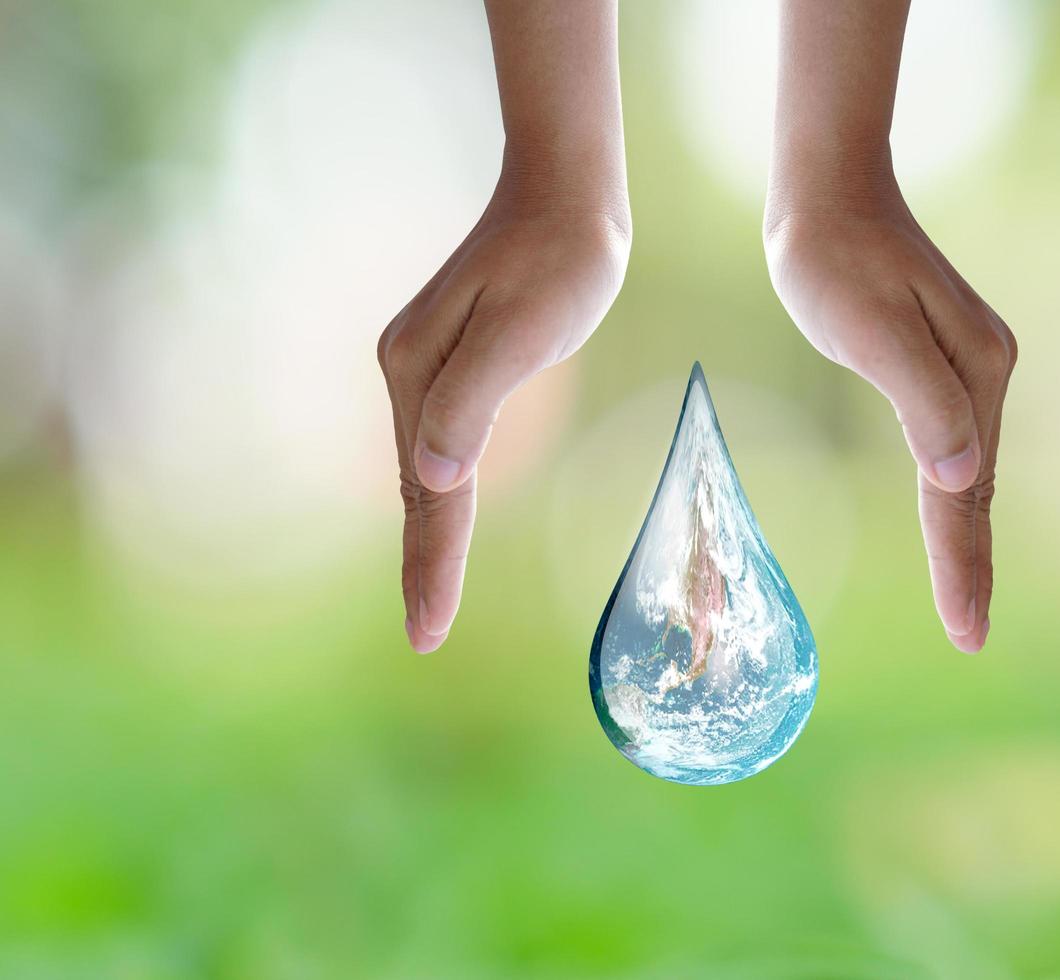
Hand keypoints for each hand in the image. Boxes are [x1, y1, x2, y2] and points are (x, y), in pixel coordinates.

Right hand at [378, 187, 629, 651]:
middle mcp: (407, 374)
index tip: (429, 632)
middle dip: (424, 566)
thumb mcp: (522, 330)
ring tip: (430, 600)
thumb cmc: (558, 262)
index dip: (433, 566)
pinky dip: (442, 496)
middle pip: (418, 491)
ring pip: (425, 474)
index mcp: (418, 373)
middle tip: (426, 636)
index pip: (431, 494)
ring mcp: (425, 369)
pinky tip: (444, 519)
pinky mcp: (451, 364)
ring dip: (429, 537)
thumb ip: (473, 403)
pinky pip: (442, 448)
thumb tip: (433, 477)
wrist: (563, 201)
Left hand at [765, 191, 1015, 651]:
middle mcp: (986, 375)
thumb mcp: (871, 328)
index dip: (962, 566)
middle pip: (978, 492)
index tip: (966, 631)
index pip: (964, 493)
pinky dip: (953, 500)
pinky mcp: (944, 365)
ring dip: (966, 541)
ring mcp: (970, 369)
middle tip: (969, 636)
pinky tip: (952, 522)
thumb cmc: (835, 260)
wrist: (829, 198)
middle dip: (972, 567)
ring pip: (971, 476)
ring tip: (965, 604)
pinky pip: (955, 450)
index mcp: (975, 373)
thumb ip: (921, 401)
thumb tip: (963, 480)